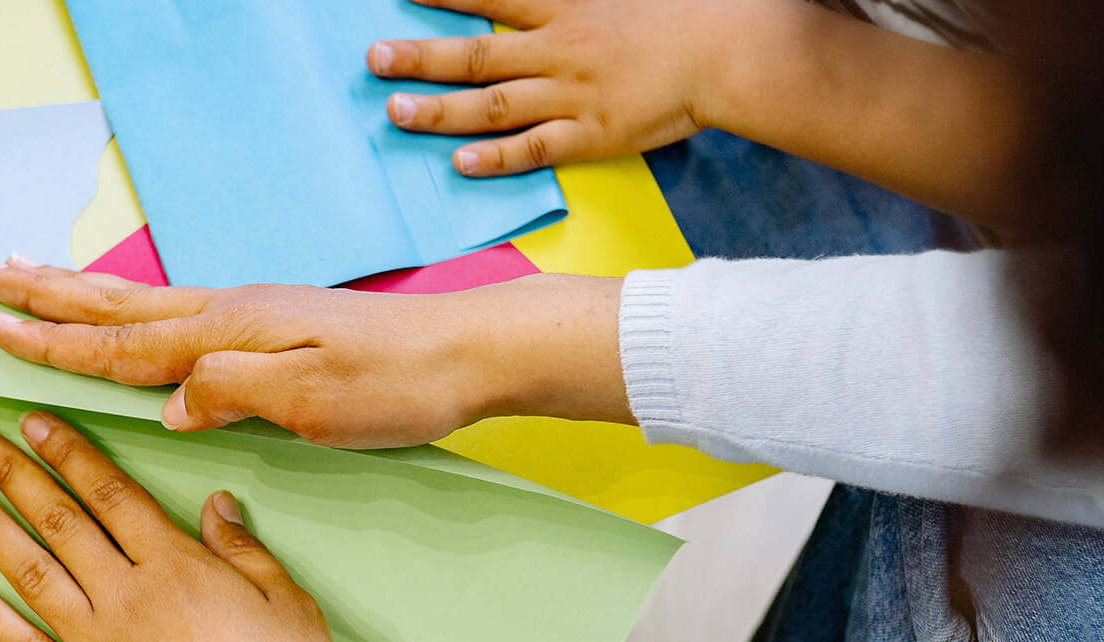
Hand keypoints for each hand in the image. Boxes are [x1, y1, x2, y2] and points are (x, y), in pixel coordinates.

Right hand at [0, 255, 628, 447]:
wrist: (467, 354)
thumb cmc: (397, 383)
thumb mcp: (313, 400)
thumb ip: (232, 393)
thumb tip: (165, 403)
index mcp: (230, 333)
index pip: (123, 343)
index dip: (56, 342)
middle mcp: (230, 315)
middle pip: (118, 307)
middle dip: (47, 296)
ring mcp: (249, 318)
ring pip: (142, 307)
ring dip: (78, 296)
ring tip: (28, 279)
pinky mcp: (269, 329)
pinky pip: (174, 318)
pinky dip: (129, 315)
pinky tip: (124, 318)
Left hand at [0, 411, 349, 641]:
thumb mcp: (292, 610)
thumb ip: (247, 555)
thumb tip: (218, 506)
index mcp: (178, 570)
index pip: (112, 494)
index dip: (70, 453)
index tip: (34, 423)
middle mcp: (126, 600)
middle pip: (60, 521)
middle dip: (12, 472)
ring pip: (31, 573)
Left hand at [371, 0, 778, 175]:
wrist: (729, 51)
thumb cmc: (678, 13)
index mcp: (566, 7)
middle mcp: (560, 51)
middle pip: (477, 54)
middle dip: (420, 56)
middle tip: (373, 58)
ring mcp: (573, 97)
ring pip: (493, 105)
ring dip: (441, 109)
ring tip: (395, 111)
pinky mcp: (592, 137)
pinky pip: (535, 150)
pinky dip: (496, 158)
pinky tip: (458, 163)